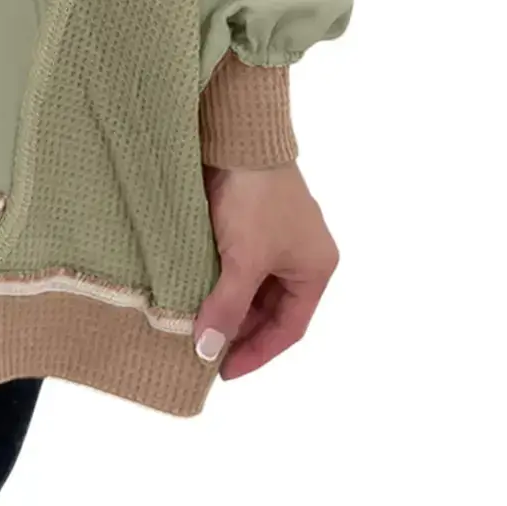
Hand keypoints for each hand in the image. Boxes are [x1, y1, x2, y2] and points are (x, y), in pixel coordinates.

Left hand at [194, 163, 339, 379]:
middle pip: (269, 308)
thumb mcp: (244, 259)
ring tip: (193, 326)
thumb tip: (207, 351)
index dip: (257, 352)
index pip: (289, 328)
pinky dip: (216, 279)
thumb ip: (228, 307)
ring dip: (225, 304)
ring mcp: (274, 235)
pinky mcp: (246, 218)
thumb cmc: (255, 199)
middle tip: (203, 351)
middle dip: (238, 330)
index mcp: (315, 268)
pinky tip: (192, 290)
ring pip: (249, 285)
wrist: (238, 134)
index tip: (223, 371)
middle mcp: (299, 254)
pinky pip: (234, 262)